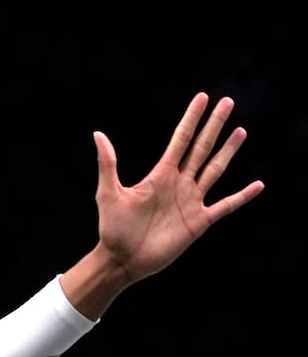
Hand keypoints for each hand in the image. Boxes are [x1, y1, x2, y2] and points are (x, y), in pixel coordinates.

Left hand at [93, 92, 263, 284]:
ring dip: (228, 151)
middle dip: (214, 126)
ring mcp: (191, 201)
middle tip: (228, 102)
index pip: (181, 139)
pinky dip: (242, 196)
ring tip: (240, 132)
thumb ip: (108, 164)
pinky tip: (258, 185)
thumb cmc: (112, 228)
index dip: (192, 119)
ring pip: (215, 170)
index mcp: (160, 174)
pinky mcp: (199, 221)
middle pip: (202, 148)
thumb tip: (98, 134)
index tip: (203, 98)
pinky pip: (226, 206)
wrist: (122, 259)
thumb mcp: (108, 193)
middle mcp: (179, 183)